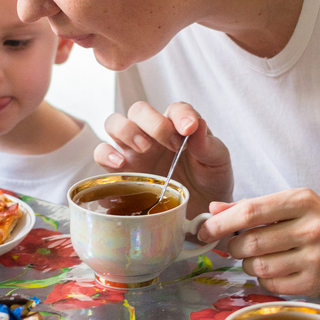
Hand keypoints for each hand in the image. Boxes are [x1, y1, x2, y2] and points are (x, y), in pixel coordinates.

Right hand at [93, 101, 232, 217]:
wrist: (199, 210)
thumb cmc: (209, 180)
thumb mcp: (217, 162)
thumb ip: (208, 144)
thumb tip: (197, 125)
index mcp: (178, 125)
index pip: (175, 109)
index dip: (181, 115)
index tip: (189, 129)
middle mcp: (152, 133)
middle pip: (139, 110)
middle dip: (153, 123)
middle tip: (171, 145)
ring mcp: (133, 150)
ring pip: (114, 124)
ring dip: (126, 131)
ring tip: (143, 149)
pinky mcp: (121, 170)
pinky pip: (102, 154)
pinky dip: (106, 155)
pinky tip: (120, 164)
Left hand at [198, 189, 319, 295]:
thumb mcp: (293, 205)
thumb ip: (252, 206)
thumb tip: (213, 210)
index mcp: (302, 200)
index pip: (250, 211)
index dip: (221, 223)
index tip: (204, 230)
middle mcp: (310, 227)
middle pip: (250, 242)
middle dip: (233, 247)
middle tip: (235, 246)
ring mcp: (315, 257)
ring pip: (257, 266)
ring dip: (247, 264)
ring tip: (255, 257)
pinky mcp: (316, 283)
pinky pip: (271, 285)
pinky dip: (263, 279)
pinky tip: (272, 270)